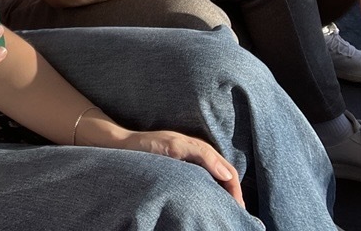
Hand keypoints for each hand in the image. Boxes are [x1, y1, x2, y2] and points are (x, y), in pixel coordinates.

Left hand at [123, 130, 243, 207]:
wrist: (122, 145)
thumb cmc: (146, 145)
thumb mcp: (174, 146)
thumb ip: (201, 154)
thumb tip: (227, 174)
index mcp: (200, 148)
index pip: (228, 171)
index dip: (236, 190)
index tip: (238, 209)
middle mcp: (197, 155)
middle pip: (225, 176)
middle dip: (233, 195)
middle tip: (235, 215)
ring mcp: (189, 162)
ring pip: (214, 181)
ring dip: (222, 195)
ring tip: (224, 212)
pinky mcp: (179, 170)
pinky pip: (201, 182)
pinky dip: (209, 193)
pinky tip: (206, 204)